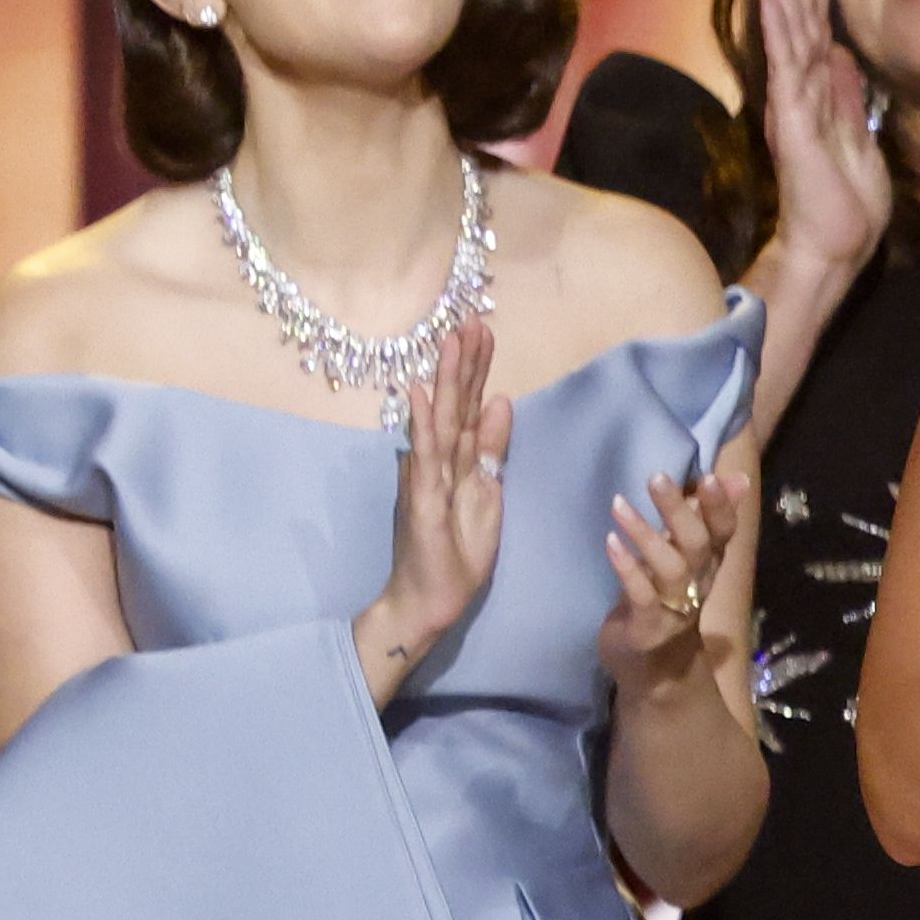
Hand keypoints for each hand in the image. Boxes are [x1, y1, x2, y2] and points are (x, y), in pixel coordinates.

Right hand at [349, 312, 510, 701]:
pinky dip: (422, 426)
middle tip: (471, 319)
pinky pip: (424, 459)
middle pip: (455, 404)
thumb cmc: (456, 553)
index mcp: (461, 460)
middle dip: (464, 363)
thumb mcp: (488, 495)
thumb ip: (492, 451)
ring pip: (440, 421)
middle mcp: (440, 461)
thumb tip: (501, 402)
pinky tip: (418, 394)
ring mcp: (427, 478)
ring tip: (451, 340)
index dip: (478, 369)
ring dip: (445, 381)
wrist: (429, 600)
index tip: (485, 329)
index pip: (471, 406)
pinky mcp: (420, 501)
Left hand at [602, 456, 755, 712]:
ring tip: (618, 504)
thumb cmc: (666, 604)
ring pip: (671, 568)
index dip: (720, 506)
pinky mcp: (648, 628)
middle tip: (656, 477)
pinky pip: (641, 596)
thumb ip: (705, 519)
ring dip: (646, 535)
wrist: (658, 675)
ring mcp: (674, 609)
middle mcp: (698, 585)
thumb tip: (737, 477)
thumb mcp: (687, 560)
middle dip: (680, 510)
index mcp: (709, 566)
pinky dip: (628, 569)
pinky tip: (611, 543)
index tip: (709, 476)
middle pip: (698, 544)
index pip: (725, 532)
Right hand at [742, 0, 890, 302]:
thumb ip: (847, 97)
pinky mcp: (791, 124)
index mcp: (818, 96)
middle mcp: (799, 95)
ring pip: (789, 36)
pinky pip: (786, 71)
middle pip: (798, 22)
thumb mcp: (857, 137)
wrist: (835, 247)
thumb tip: (842, 57)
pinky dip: (779, 33)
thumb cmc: (846, 203)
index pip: (815, 28)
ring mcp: (793, 107)